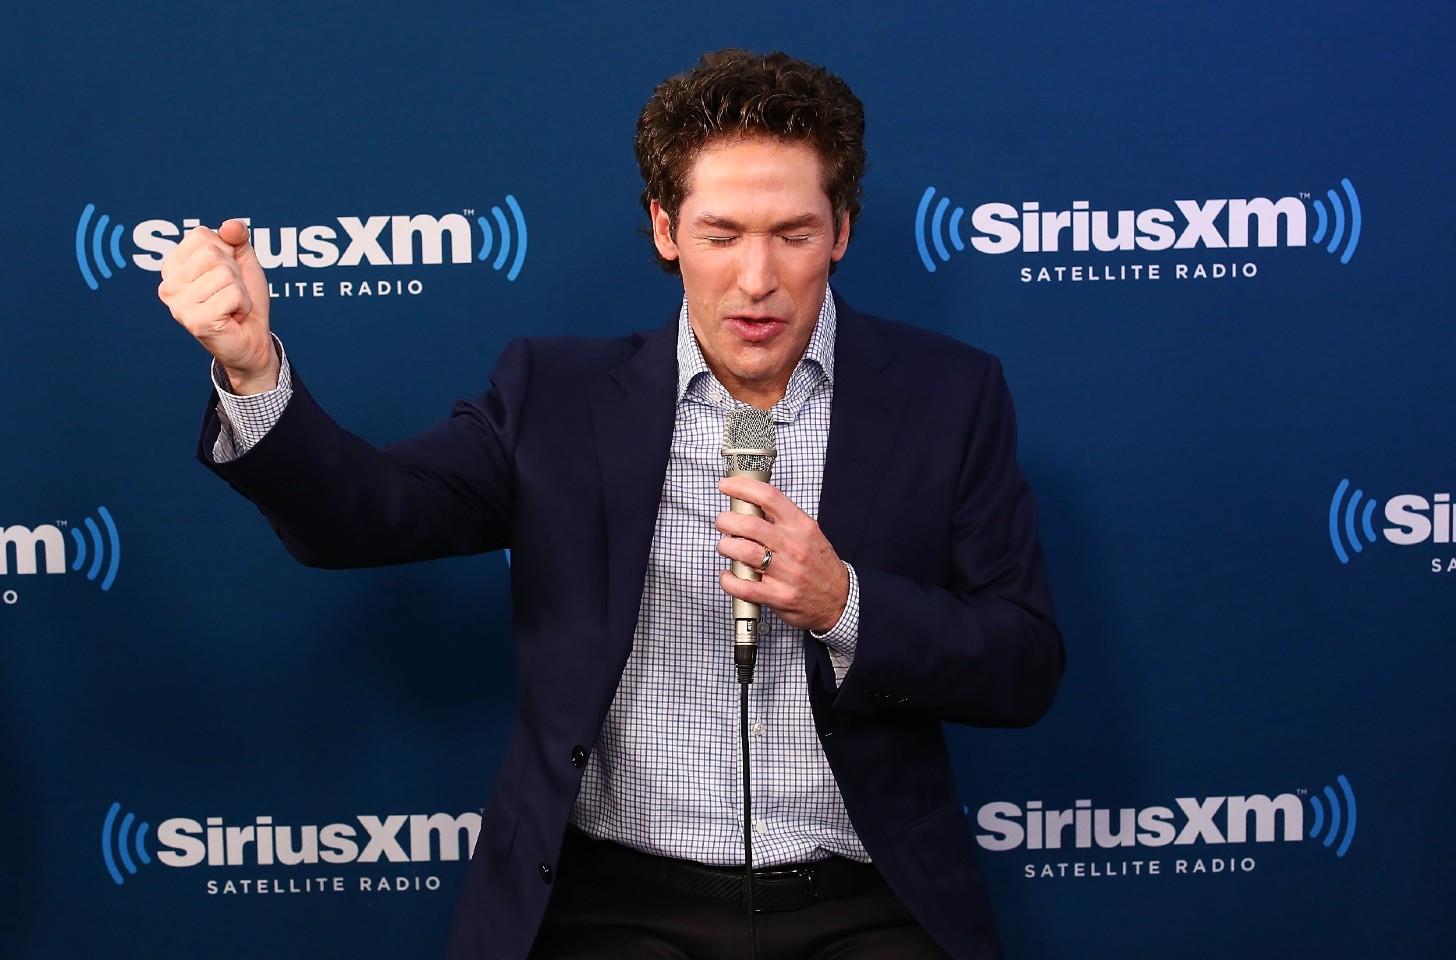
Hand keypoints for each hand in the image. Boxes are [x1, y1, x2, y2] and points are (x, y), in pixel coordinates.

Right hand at [157, 219, 278, 393]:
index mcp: (174, 266)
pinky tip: (232, 318)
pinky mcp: (195, 320)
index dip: (227, 252)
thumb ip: (236, 237)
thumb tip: (231, 225)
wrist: (254, 339)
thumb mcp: (242, 261)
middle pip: (213, 254)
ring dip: (240, 291)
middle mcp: (169, 285)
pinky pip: (233, 294)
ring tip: (231, 307)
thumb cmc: (244, 299)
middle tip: (231, 294)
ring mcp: (178, 304)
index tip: (225, 275)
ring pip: (225, 274)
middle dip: (235, 273)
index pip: (203, 236)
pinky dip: (243, 305)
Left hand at [716, 476, 848, 632]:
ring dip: (726, 546)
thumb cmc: (821, 566)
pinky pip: (743, 586)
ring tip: (726, 547)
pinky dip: (728, 579)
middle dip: (726, 520)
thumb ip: (783, 521)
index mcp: (802, 526)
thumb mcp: (810, 534)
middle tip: (723, 523)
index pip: (769, 497)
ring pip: (743, 551)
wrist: (841, 600)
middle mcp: (794, 546)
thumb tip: (752, 506)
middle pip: (749, 524)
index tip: (726, 486)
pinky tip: (729, 575)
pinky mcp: (778, 596)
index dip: (742, 487)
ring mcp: (786, 572)